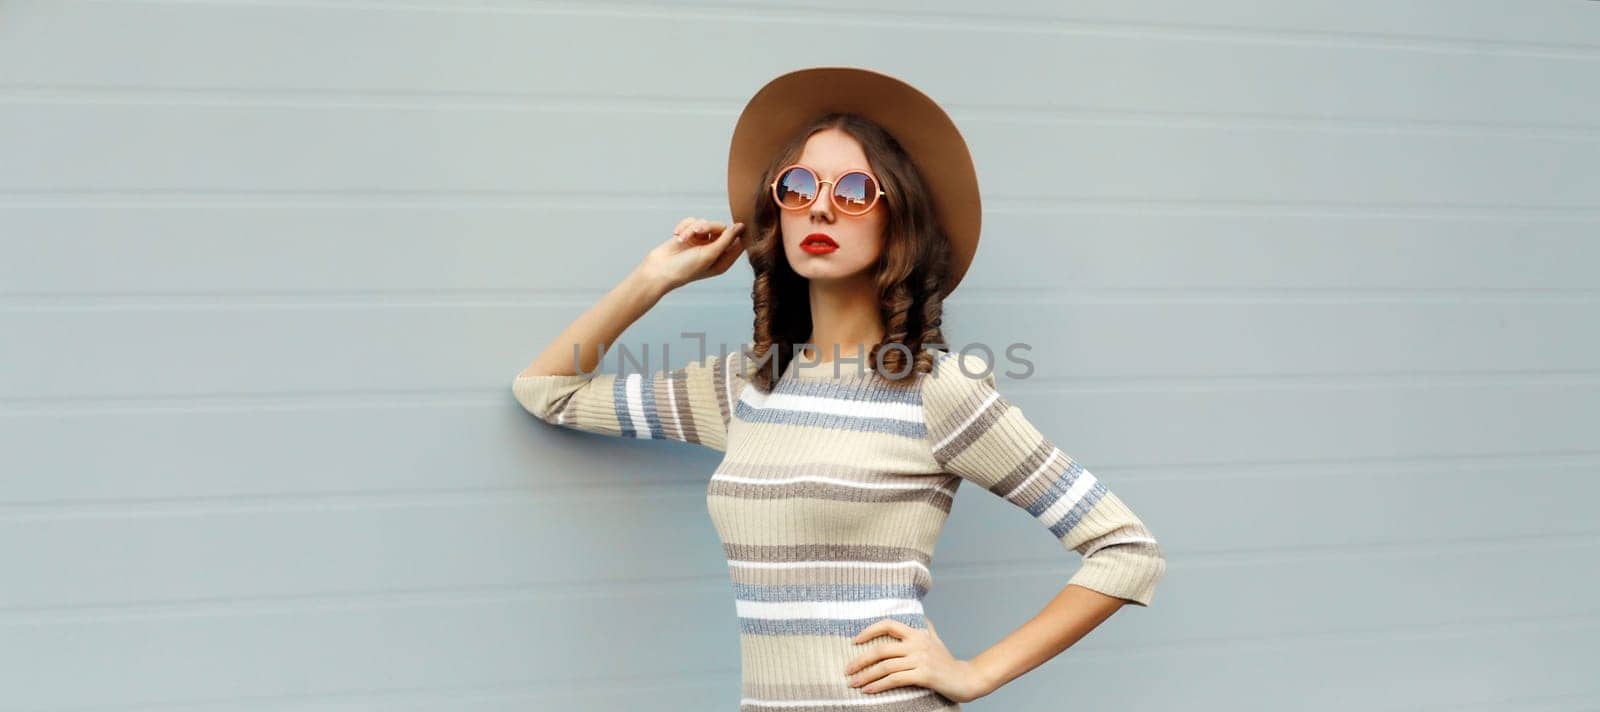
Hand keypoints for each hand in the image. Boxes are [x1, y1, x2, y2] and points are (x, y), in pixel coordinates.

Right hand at [637, 217, 746, 292]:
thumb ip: (726, 240)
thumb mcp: (709, 255)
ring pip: (704, 223)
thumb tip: (740, 226)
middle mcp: (713, 251)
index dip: (738, 232)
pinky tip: (676, 235)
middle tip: (697, 231)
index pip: (738, 242)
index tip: (738, 225)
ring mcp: (700, 243)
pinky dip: (684, 227)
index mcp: (723, 260)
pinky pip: (692, 222)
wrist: (659, 270)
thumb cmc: (685, 268)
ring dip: (692, 228)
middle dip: (707, 227)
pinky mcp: (689, 236)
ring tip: (681, 238)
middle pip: (720, 228)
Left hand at [843, 616, 992, 703]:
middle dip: (860, 660)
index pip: (888, 624)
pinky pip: (895, 680)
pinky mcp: (923, 675)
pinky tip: (869, 690)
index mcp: (917, 633)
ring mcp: (920, 659)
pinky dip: (879, 685)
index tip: (854, 641)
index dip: (869, 631)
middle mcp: (917, 644)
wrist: (966, 679)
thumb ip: (925, 628)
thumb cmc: (947, 662)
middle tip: (847, 670)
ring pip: (885, 666)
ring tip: (853, 684)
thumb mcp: (935, 640)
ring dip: (866, 676)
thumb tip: (919, 616)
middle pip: (881, 649)